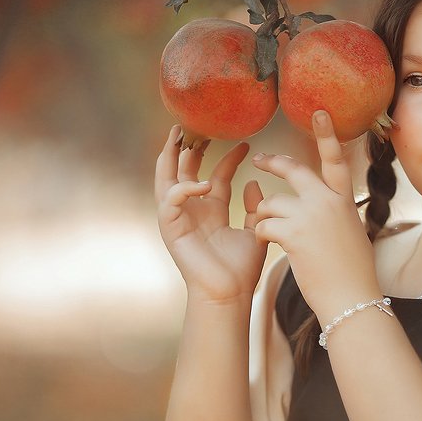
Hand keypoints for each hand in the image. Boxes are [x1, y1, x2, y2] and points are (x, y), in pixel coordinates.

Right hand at [155, 125, 266, 302]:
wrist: (229, 295)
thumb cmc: (241, 269)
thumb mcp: (254, 231)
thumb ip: (254, 207)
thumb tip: (255, 182)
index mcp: (211, 211)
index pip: (216, 176)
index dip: (229, 158)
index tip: (247, 143)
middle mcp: (193, 211)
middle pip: (183, 171)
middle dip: (186, 148)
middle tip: (192, 125)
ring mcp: (179, 219)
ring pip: (166, 179)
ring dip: (170, 157)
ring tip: (179, 137)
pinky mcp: (170, 229)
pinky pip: (170, 200)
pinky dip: (184, 189)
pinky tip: (202, 183)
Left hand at [251, 111, 379, 319]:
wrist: (352, 297)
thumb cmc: (352, 273)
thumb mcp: (350, 233)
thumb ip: (334, 214)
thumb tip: (320, 207)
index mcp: (343, 200)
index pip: (335, 160)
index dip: (327, 135)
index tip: (319, 113)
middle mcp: (328, 201)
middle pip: (294, 170)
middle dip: (273, 163)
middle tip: (260, 160)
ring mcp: (311, 215)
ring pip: (270, 204)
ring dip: (265, 219)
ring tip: (277, 238)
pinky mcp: (294, 232)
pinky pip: (263, 225)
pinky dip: (263, 236)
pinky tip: (275, 248)